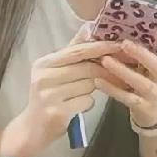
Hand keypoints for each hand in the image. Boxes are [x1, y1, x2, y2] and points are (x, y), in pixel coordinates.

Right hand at [8, 27, 120, 156]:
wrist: (32, 129)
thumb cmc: (49, 96)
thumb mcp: (55, 71)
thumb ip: (72, 51)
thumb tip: (89, 27)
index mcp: (44, 63)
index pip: (78, 51)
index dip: (101, 47)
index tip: (120, 44)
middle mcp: (44, 77)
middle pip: (87, 68)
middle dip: (107, 70)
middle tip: (123, 70)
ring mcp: (49, 96)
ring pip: (90, 85)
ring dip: (94, 89)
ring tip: (83, 93)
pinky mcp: (57, 112)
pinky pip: (87, 102)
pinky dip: (88, 104)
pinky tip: (77, 106)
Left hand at [97, 29, 156, 130]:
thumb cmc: (156, 86)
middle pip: (156, 66)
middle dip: (140, 54)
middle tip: (123, 43)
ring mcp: (154, 95)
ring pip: (140, 82)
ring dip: (122, 71)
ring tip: (105, 60)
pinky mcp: (142, 107)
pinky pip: (126, 98)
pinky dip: (113, 89)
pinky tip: (98, 81)